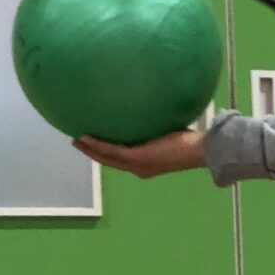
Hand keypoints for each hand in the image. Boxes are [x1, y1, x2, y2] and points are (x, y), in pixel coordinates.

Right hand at [73, 128, 205, 178]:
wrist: (199, 151)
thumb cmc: (189, 140)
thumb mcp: (167, 131)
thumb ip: (155, 123)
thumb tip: (150, 106)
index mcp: (145, 163)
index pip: (121, 159)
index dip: (104, 152)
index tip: (92, 142)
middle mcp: (138, 168)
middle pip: (109, 161)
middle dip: (92, 153)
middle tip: (76, 142)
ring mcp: (137, 165)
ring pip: (106, 158)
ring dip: (89, 150)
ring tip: (75, 140)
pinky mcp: (136, 158)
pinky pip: (111, 151)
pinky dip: (97, 145)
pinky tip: (85, 136)